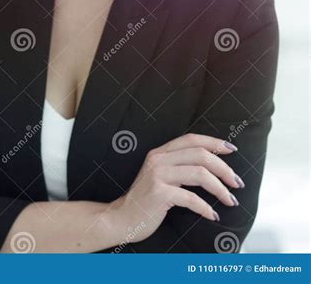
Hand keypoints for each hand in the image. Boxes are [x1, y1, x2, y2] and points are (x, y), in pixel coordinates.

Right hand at [107, 133, 244, 242]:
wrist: (121, 218)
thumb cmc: (146, 200)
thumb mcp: (160, 176)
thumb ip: (178, 166)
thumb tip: (211, 167)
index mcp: (160, 152)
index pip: (191, 139)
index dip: (213, 142)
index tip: (232, 149)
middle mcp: (159, 159)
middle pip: (200, 155)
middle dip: (224, 168)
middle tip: (237, 183)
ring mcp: (158, 175)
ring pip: (199, 174)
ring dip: (220, 188)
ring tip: (230, 200)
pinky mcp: (159, 193)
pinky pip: (191, 198)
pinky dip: (206, 208)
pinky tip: (213, 216)